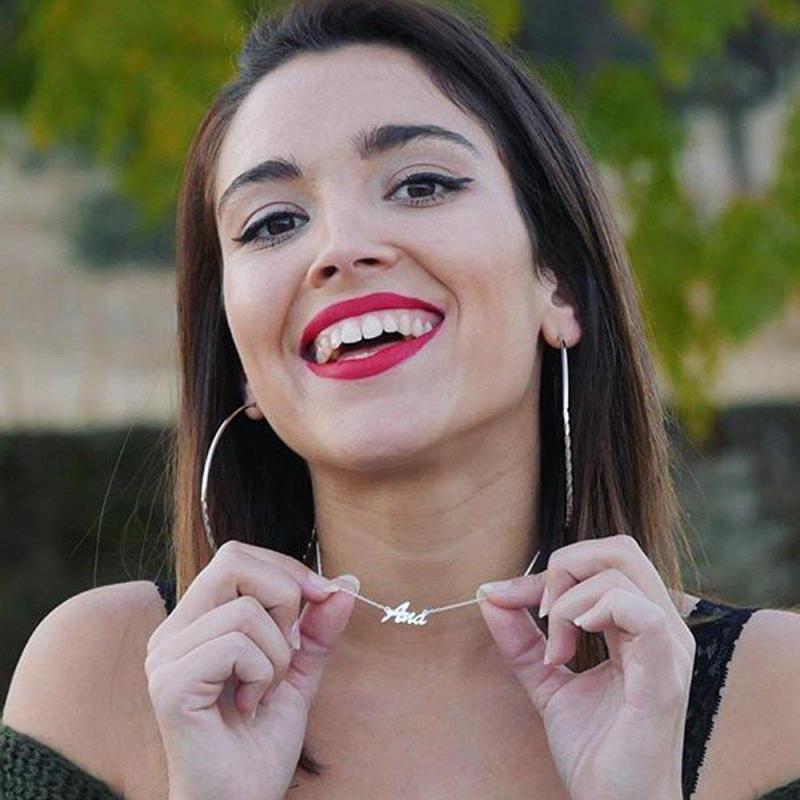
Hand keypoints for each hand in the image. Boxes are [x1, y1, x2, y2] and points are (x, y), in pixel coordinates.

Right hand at [145, 540, 356, 799]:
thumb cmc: (261, 740)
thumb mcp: (299, 669)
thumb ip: (318, 625)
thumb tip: (346, 581)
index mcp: (196, 621)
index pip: (237, 555)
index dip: (286, 569)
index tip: (321, 597)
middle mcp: (172, 632)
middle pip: (233, 561)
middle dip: (284, 598)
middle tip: (287, 648)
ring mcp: (166, 657)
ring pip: (246, 609)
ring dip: (277, 653)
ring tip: (263, 690)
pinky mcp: (171, 685)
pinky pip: (236, 645)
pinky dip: (263, 673)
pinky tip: (250, 706)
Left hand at [476, 534, 692, 799]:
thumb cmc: (594, 748)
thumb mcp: (546, 680)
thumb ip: (520, 637)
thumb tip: (488, 592)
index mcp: (640, 625)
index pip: (601, 561)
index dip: (548, 571)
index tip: (505, 598)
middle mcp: (661, 627)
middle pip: (618, 548)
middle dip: (565, 568)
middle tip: (542, 614)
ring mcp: (668, 649)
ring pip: (621, 570)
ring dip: (569, 599)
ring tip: (556, 648)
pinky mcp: (664, 676)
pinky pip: (640, 612)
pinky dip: (596, 610)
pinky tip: (572, 641)